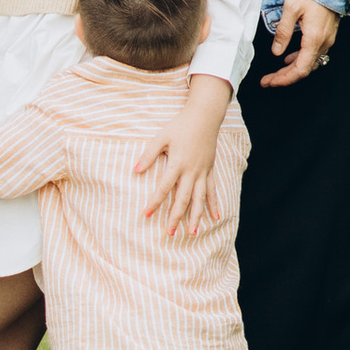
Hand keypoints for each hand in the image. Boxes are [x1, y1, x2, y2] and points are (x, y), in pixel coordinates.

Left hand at [135, 75, 231, 231]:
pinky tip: (215, 218)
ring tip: (191, 232)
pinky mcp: (210, 170)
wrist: (204, 116)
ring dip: (195, 217)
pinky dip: (213, 205)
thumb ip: (148, 154)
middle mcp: (191, 171)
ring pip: (199, 199)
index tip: (146, 214)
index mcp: (177, 163)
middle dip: (176, 217)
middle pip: (183, 199)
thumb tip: (135, 170)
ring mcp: (202, 172)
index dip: (155, 201)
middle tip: (169, 233)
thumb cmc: (180, 126)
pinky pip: (212, 191)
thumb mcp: (161, 137)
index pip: (164, 187)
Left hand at [260, 0, 341, 85]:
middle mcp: (323, 43)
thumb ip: (282, 32)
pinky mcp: (328, 34)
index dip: (284, 79)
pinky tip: (291, 56)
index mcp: (314, 39)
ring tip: (277, 71)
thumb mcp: (290, 9)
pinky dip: (301, 59)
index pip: (300, 69)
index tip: (269, 82)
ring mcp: (328, 39)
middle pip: (304, 69)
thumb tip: (276, 52)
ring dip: (293, 69)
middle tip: (268, 79)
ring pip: (310, 63)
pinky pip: (314, 54)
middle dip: (285, 77)